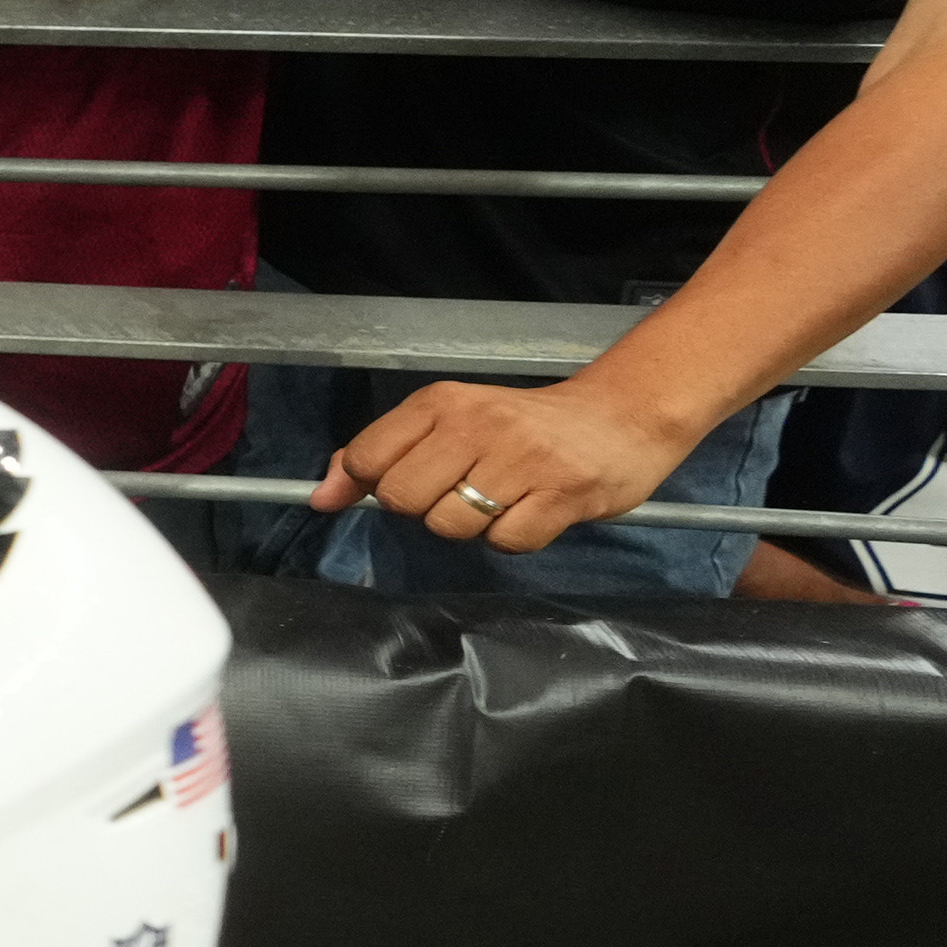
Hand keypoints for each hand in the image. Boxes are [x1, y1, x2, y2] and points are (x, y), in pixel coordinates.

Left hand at [315, 372, 698, 551]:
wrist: (624, 415)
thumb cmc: (525, 425)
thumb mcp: (449, 422)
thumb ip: (384, 453)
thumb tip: (322, 496)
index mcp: (442, 403)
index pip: (368, 459)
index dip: (373, 485)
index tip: (404, 484)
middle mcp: (479, 425)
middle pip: (402, 498)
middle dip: (423, 509)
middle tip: (462, 492)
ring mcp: (524, 459)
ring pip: (450, 526)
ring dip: (471, 528)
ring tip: (502, 499)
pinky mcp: (564, 494)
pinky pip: (508, 543)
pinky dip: (515, 539)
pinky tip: (533, 511)